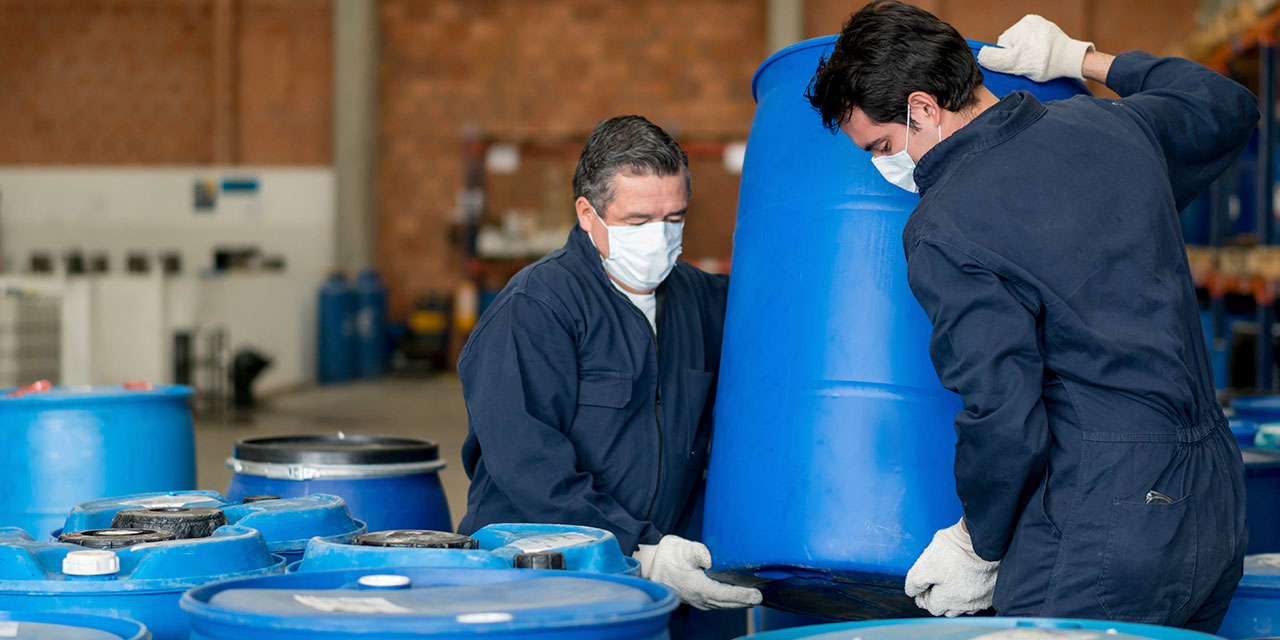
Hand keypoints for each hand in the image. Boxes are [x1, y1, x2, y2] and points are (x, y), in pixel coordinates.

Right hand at [633, 535, 762, 609]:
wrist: (651, 567)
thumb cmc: (667, 556)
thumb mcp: (681, 548)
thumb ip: (697, 552)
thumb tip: (710, 557)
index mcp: (697, 587)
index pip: (725, 594)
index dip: (742, 596)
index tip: (757, 595)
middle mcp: (699, 598)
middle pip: (727, 603)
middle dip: (745, 601)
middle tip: (761, 596)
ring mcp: (698, 600)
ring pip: (723, 605)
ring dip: (738, 603)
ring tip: (754, 598)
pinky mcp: (697, 598)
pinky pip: (717, 603)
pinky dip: (729, 601)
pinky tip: (737, 597)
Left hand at [904, 520, 999, 616]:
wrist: (983, 539)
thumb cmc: (954, 549)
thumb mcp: (926, 563)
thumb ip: (916, 581)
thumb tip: (912, 592)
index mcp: (948, 599)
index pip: (932, 607)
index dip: (924, 598)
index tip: (922, 590)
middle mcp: (966, 604)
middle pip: (949, 611)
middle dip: (939, 601)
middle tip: (935, 587)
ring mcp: (981, 598)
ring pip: (965, 607)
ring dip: (956, 600)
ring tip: (951, 585)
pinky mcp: (993, 590)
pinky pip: (981, 600)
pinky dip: (973, 595)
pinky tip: (968, 583)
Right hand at [977, 14, 1093, 81]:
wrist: (1070, 58)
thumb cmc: (1046, 64)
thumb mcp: (1017, 65)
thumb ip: (997, 60)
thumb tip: (981, 56)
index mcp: (1018, 29)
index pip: (1002, 47)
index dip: (1008, 58)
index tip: (1020, 64)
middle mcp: (1026, 23)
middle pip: (1011, 43)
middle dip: (1018, 53)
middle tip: (1030, 62)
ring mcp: (1035, 23)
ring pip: (1021, 40)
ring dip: (1026, 50)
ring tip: (1037, 56)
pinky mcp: (1042, 24)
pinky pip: (1030, 37)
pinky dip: (1033, 45)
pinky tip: (1041, 50)